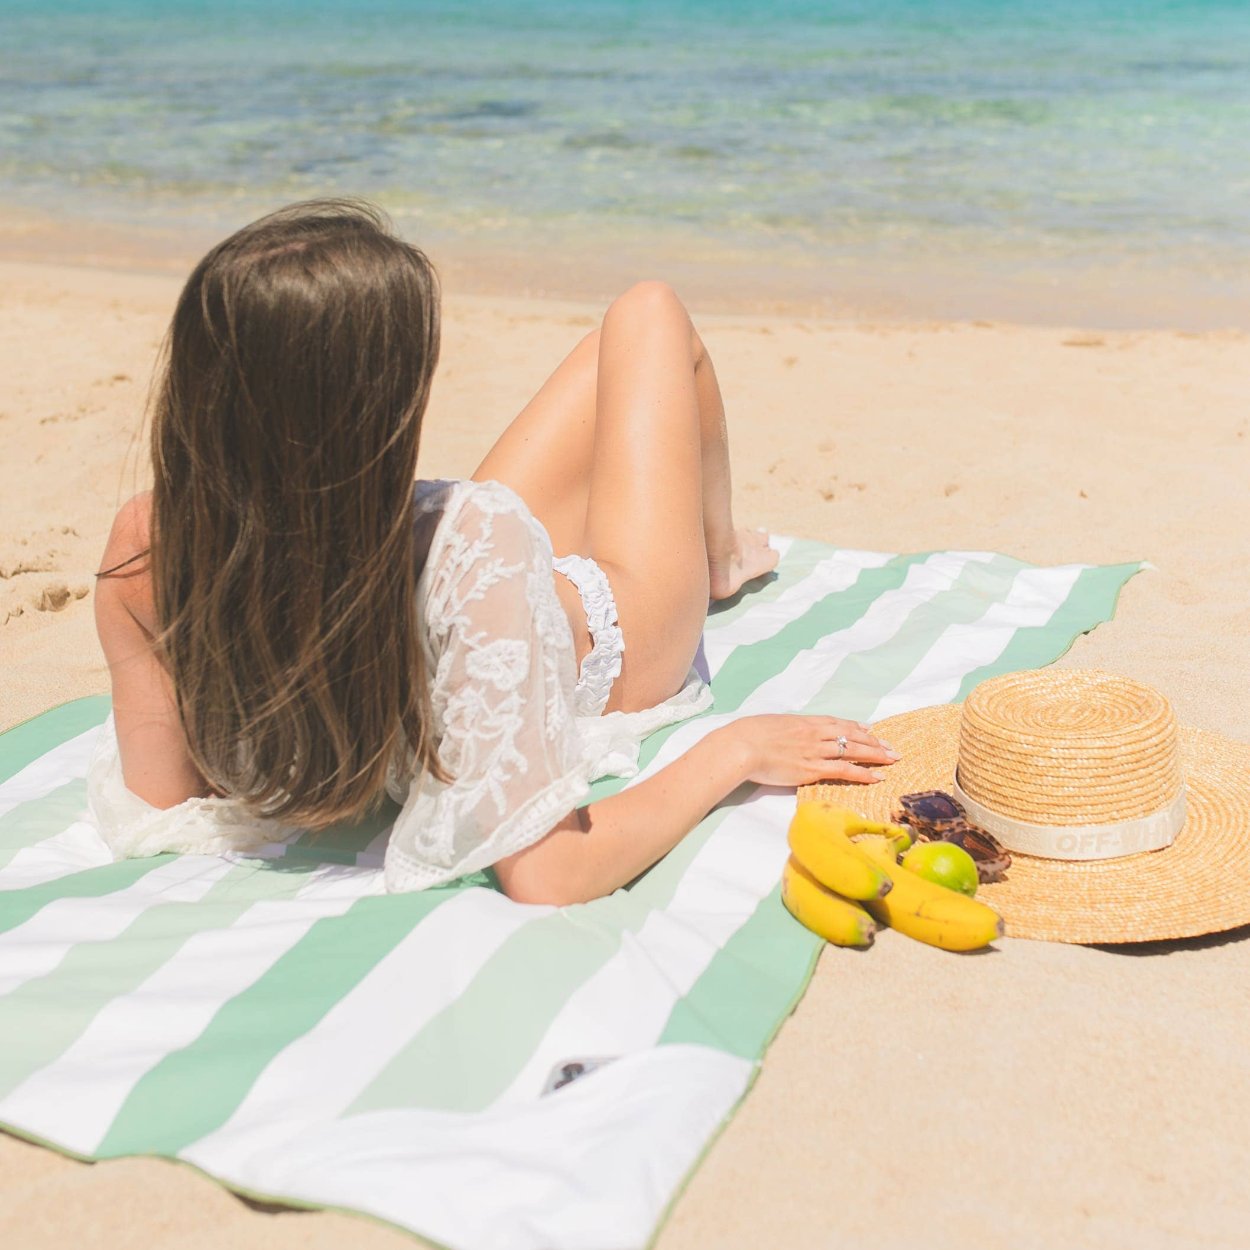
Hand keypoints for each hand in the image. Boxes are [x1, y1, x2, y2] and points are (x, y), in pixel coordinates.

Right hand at [725, 715, 899, 787]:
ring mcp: (816, 751)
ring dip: (875, 755)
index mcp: (805, 721)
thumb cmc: (751, 735)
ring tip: (891, 760)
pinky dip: (863, 773)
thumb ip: (788, 729)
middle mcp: (815, 734)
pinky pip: (844, 770)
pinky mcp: (812, 769)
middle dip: (874, 742)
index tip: (870, 731)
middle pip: (852, 735)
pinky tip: (876, 777)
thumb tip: (790, 734)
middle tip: (891, 748)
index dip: (857, 728)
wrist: (743, 746)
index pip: (838, 723)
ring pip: (853, 751)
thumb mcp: (773, 725)